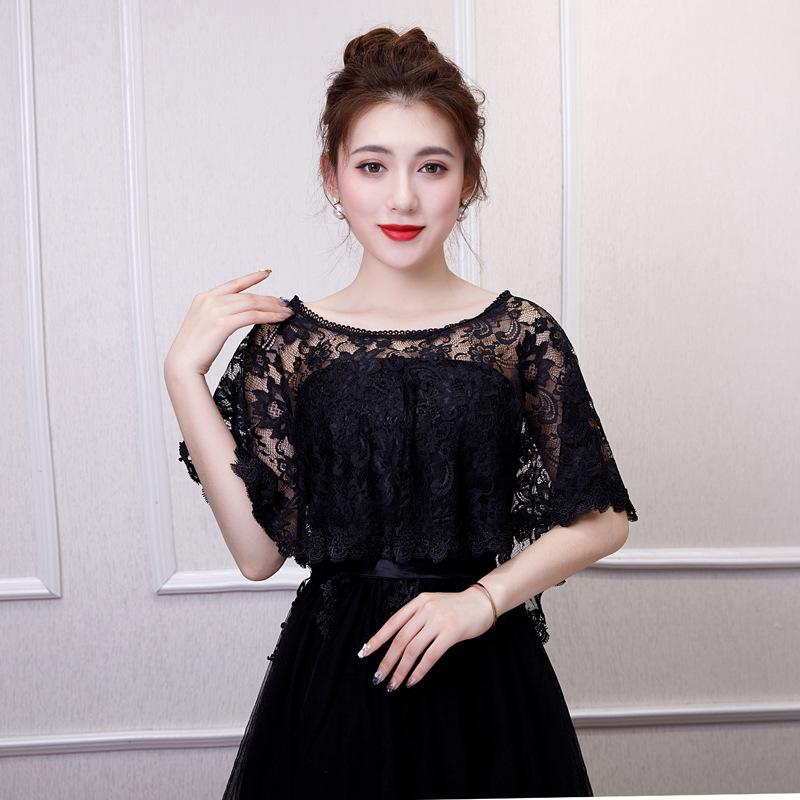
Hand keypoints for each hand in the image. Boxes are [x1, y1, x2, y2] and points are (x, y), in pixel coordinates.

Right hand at [163, 269, 292, 378]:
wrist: (182, 364)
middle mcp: (209, 300)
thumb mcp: (205, 326)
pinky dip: (268, 317)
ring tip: (286, 312)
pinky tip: (279, 319)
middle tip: (285, 304)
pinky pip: (252, 316)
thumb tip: (240, 315)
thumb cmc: (194, 351)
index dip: (251, 277)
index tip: (266, 272)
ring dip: (272, 308)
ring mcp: (215, 311)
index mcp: (204, 298)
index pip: (233, 284)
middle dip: (269, 299)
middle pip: (247, 296)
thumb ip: (219, 316)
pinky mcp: (222, 323)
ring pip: (251, 304)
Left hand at [358, 586, 495, 690]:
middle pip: (400, 639)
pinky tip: (413, 681)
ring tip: (393, 684)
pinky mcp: (451, 633)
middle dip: (387, 660)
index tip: (364, 653)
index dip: (377, 639)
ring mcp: (438, 621)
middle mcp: (425, 610)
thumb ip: (416, 618)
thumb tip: (396, 642)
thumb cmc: (456, 607)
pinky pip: (430, 656)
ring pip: (412, 649)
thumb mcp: (432, 605)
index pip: (392, 623)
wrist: (482, 602)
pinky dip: (419, 670)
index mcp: (418, 602)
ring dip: (401, 669)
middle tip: (378, 677)